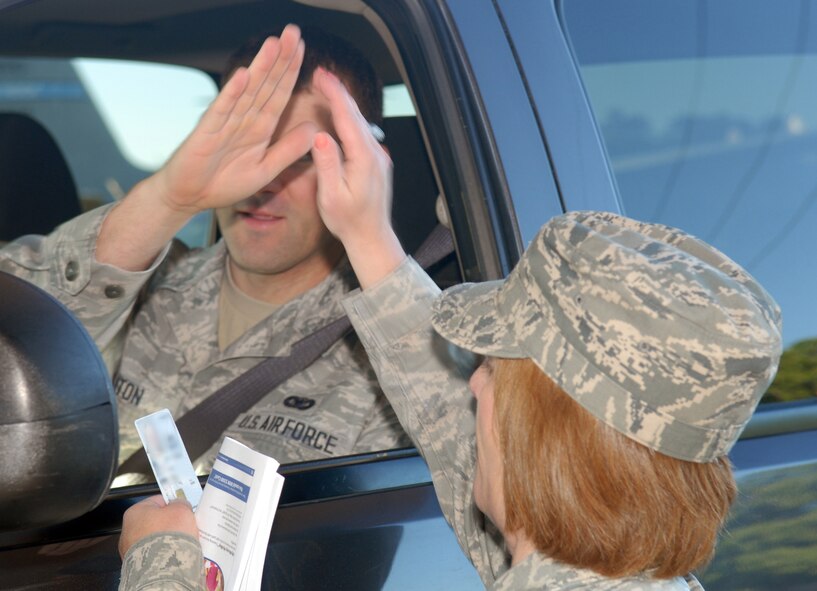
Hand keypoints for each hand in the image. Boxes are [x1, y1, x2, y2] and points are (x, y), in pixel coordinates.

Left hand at [118, 495, 198, 558]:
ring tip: (181, 543)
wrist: (162, 567)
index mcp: (135, 512)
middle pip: (154, 522)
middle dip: (169, 524)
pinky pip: (154, 554)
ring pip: (154, 539)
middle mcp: (127, 530)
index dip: (173, 504)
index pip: (157, 502)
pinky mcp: (136, 565)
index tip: (182, 509)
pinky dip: (163, 554)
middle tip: (184, 527)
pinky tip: (174, 554)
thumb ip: (180, 504)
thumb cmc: (168, 535)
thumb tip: (179, 505)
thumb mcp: (181, 509)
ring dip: (167, 540)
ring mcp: (130, 550)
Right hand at [152, 24, 314, 215]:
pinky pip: (223, 110)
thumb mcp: (265, 170)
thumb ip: (287, 151)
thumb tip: (313, 129)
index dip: (291, 71)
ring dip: (260, 68)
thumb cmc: (223, 183)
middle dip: (280, 59)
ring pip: (247, 91)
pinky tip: (244, 76)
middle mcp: (244, 119)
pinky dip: (233, 93)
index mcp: (260, 128)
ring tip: (274, 44)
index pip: (279, 94)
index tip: (303, 49)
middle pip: (266, 84)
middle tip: (293, 31)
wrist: (189, 196)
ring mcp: (225, 122)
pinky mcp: (208, 132)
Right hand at [311, 67, 405, 287]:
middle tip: (321, 75)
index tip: (322, 76)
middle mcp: (375, 154)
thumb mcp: (330, 196)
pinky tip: (339, 115)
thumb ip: (327, 165)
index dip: (334, 94)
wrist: (371, 237)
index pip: (347, 118)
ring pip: (360, 124)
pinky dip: (349, 120)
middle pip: (356, 116)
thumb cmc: (348, 222)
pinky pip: (362, 134)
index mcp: (364, 159)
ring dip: (344, 105)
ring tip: (327, 89)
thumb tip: (320, 136)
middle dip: (339, 93)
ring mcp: (379, 157)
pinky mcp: (376, 162)